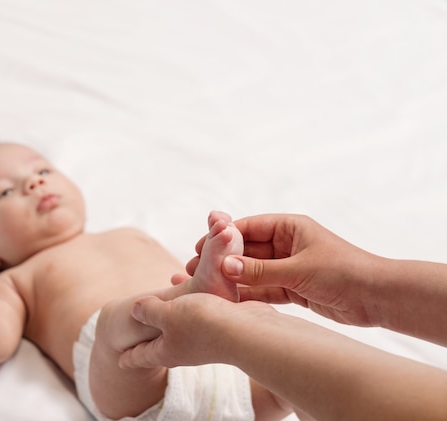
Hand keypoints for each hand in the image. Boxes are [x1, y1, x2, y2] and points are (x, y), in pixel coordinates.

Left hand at [119, 293, 275, 368]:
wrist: (247, 330)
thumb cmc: (202, 324)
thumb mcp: (167, 314)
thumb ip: (149, 311)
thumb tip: (135, 309)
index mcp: (166, 351)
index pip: (142, 356)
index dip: (129, 357)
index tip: (119, 362)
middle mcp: (184, 348)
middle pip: (161, 345)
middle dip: (149, 339)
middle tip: (137, 337)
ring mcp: (204, 339)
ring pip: (181, 327)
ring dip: (171, 314)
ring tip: (163, 303)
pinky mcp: (222, 327)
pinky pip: (200, 313)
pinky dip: (192, 302)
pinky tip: (192, 287)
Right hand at [186, 214, 379, 326]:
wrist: (378, 298)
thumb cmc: (344, 272)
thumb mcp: (298, 269)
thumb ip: (260, 270)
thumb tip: (225, 267)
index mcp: (289, 227)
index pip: (248, 227)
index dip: (222, 237)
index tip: (199, 246)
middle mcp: (286, 244)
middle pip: (246, 250)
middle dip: (221, 261)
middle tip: (194, 270)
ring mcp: (288, 267)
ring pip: (252, 272)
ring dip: (232, 280)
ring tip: (204, 288)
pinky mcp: (293, 288)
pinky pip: (264, 290)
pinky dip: (248, 296)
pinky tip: (227, 302)